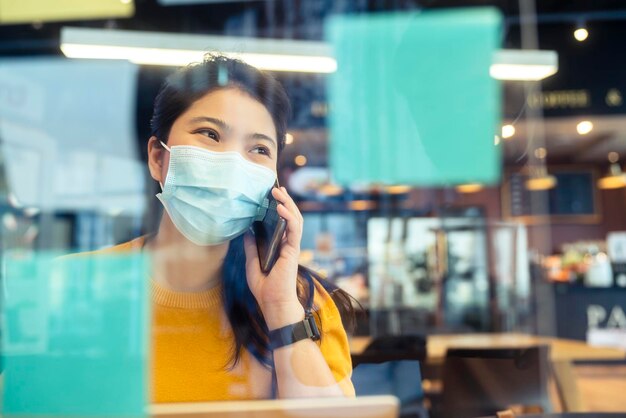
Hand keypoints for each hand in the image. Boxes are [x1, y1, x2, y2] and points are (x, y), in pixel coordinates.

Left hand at [244, 187, 304, 329]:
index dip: (280, 208)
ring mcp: (293, 247)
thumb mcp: (252, 264)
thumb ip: (251, 248)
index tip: (273, 196)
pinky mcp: (293, 250)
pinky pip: (294, 229)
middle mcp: (289, 244)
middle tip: (276, 189)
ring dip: (288, 204)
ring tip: (278, 193)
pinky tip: (280, 208)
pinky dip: (288, 217)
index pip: (283, 222)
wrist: (274, 304)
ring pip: (295, 219)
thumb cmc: (265, 289)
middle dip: (285, 201)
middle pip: (291, 217)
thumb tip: (246, 232)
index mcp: (281, 246)